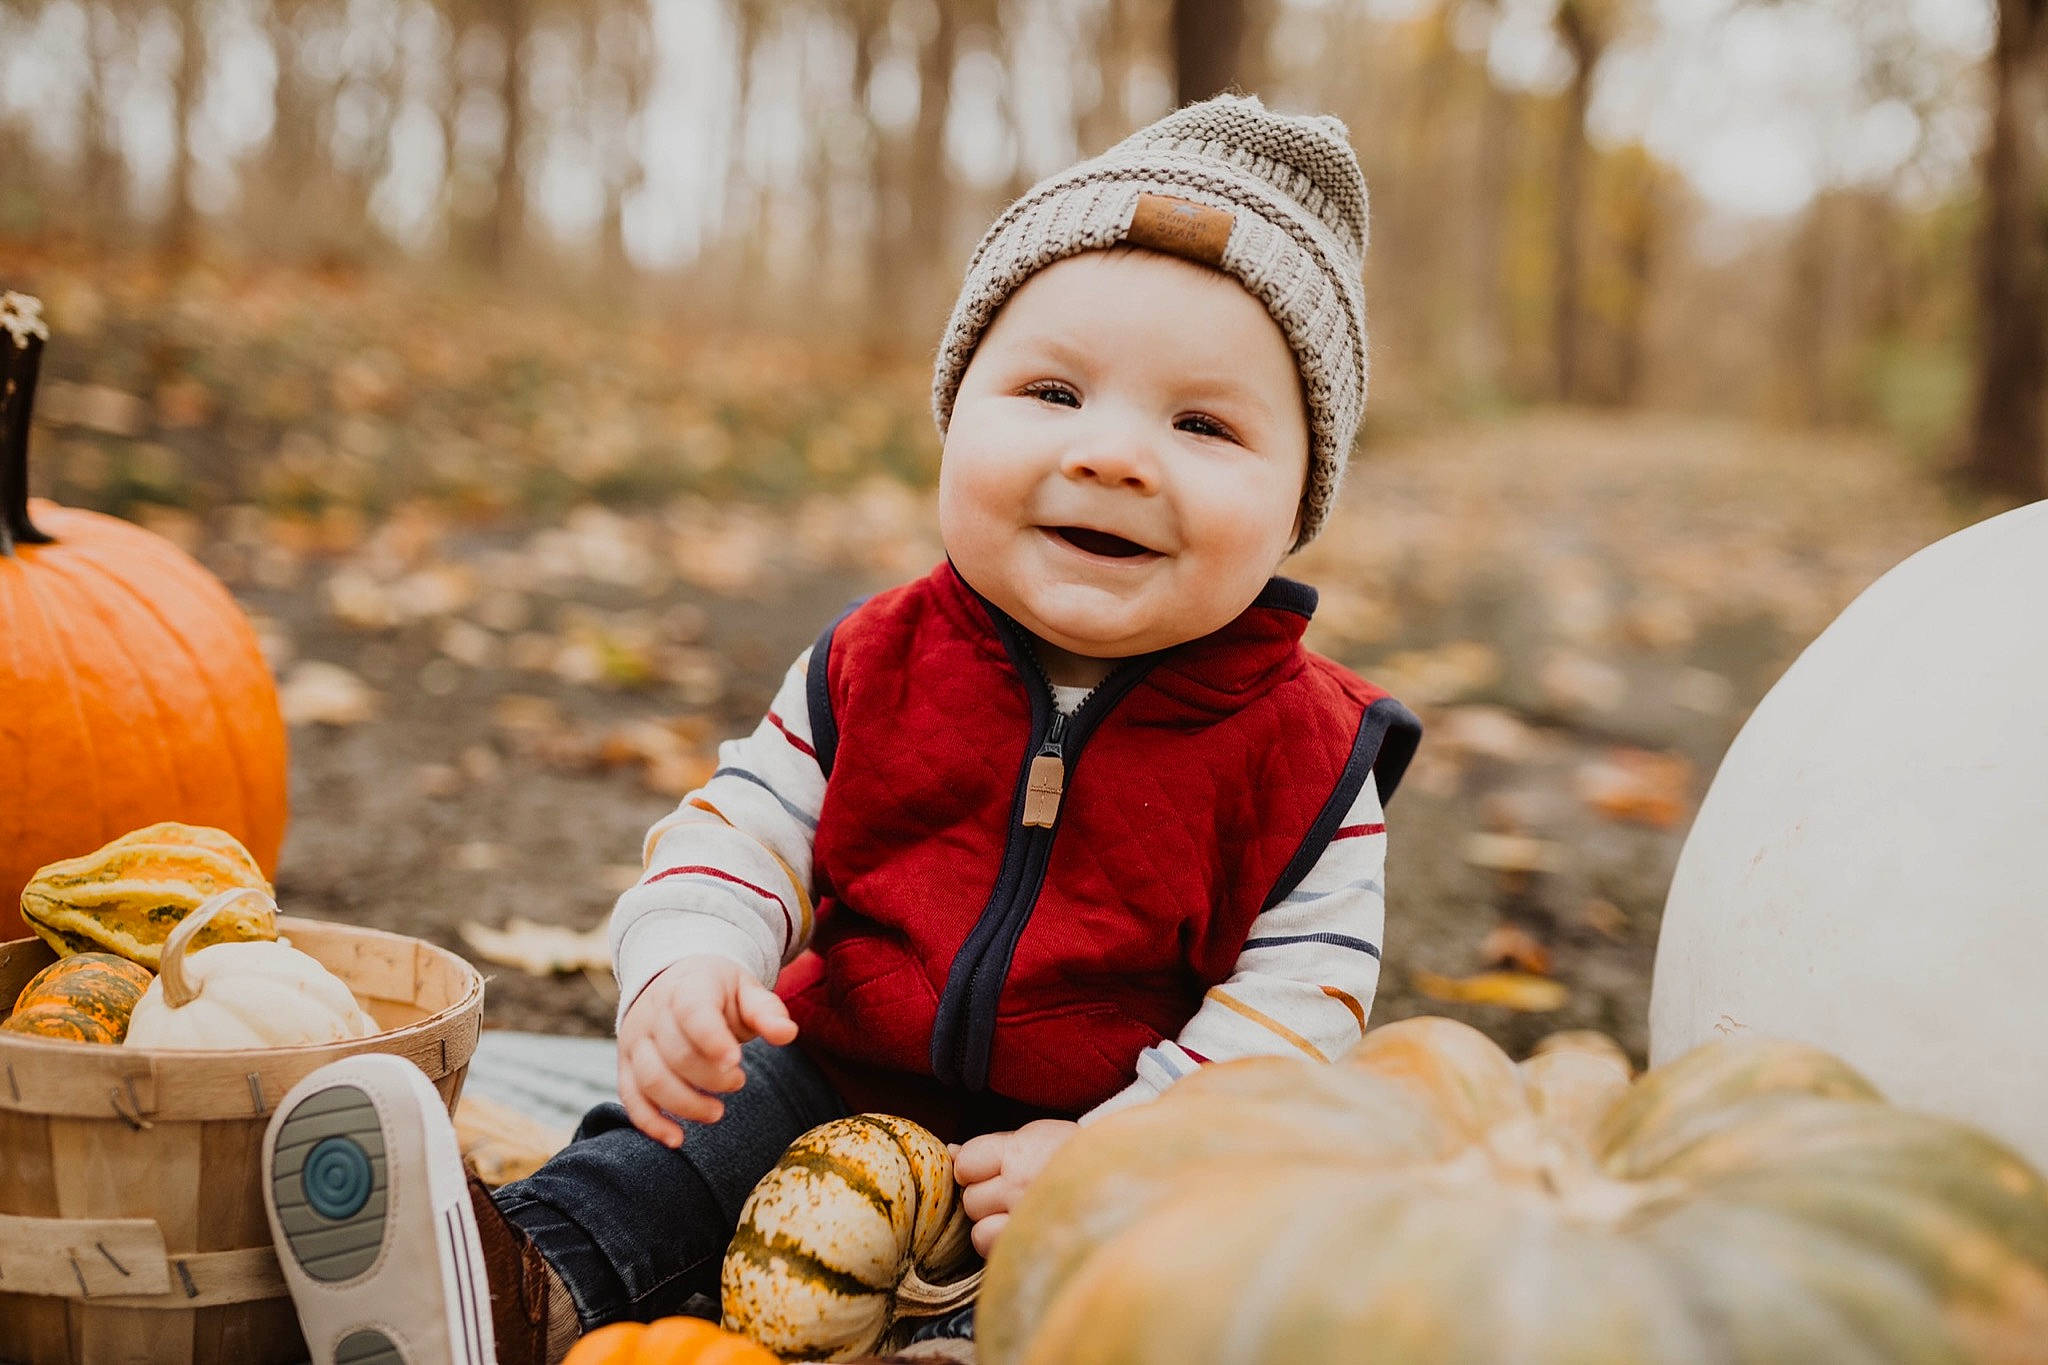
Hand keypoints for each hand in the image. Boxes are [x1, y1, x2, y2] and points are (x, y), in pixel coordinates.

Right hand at [617, 954, 797, 1147]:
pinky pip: (631, 1098)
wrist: (673, 982)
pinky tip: (677, 1139)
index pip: (693, 1013)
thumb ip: (767, 1012)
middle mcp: (654, 1014)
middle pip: (676, 1054)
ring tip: (717, 1112)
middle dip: (711, 1078)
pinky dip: (651, 1123)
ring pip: (651, 1080)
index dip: (712, 1039)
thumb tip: (788, 1033)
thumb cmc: (718, 993)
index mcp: (688, 988)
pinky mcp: (626, 1066)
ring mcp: (636, 1041)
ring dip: (685, 1104)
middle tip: (738, 1081)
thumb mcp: (746, 991)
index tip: (736, 1061)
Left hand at [951, 1119, 1079, 1257]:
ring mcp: (1027, 1221)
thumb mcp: (1034, 1136)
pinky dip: (1003, 1246)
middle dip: (984, 1198)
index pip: (965, 1164)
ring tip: (1016, 1216)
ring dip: (991, 1226)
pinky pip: (996, 1253)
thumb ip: (991, 1147)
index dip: (973, 1168)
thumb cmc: (1073, 1155)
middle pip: (970, 1200)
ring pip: (978, 1232)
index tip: (991, 1170)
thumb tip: (950, 1152)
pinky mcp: (1035, 1247)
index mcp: (1020, 1152)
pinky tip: (1021, 1233)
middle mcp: (1020, 1187)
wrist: (1126, 1177)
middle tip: (1012, 1194)